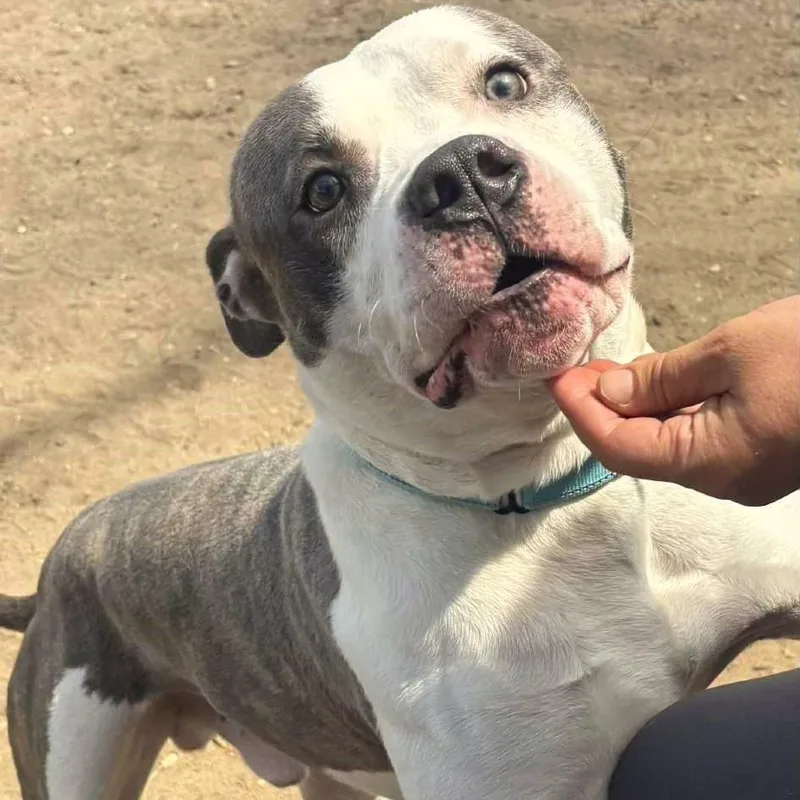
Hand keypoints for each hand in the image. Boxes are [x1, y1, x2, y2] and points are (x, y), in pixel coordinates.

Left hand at [549, 296, 799, 504]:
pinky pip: (697, 436)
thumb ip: (661, 378)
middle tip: (577, 367)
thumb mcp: (731, 352)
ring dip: (634, 406)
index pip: (619, 447)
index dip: (581, 412)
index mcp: (711, 463)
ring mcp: (745, 470)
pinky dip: (668, 409)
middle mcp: (724, 479)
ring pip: (666, 442)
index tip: (556, 377)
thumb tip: (607, 392)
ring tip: (607, 368)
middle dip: (603, 408)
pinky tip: (655, 380)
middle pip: (638, 448)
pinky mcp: (761, 453)